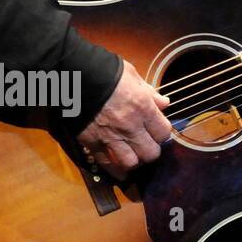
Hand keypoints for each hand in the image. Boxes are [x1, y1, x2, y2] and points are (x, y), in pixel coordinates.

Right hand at [75, 60, 171, 180]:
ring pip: (131, 163)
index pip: (164, 133)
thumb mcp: (134, 76)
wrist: (76, 77)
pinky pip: (106, 163)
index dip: (162, 133)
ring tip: (133, 154)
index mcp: (144, 109)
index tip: (158, 130)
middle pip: (151, 153)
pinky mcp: (92, 143)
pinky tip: (119, 169)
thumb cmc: (108, 72)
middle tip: (147, 144)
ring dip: (134, 160)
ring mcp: (111, 137)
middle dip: (151, 150)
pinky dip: (114, 169)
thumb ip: (150, 93)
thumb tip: (164, 103)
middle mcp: (130, 127)